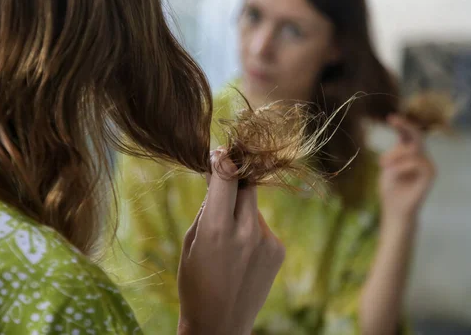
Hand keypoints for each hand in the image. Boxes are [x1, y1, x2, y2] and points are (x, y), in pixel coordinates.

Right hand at [177, 150, 284, 334]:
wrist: (220, 325)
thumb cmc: (194, 282)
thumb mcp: (191, 242)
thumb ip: (207, 210)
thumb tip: (220, 180)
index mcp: (217, 229)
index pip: (227, 176)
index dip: (222, 158)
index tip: (218, 152)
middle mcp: (247, 232)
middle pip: (246, 185)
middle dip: (234, 180)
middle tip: (223, 182)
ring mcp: (267, 242)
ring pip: (253, 206)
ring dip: (241, 210)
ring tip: (229, 239)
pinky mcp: (279, 250)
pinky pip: (262, 226)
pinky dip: (251, 230)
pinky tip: (242, 254)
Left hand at [379, 115, 435, 224]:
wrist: (395, 210)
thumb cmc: (390, 190)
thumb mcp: (388, 167)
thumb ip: (395, 153)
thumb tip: (400, 135)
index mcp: (411, 155)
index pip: (410, 136)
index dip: (402, 125)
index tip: (391, 118)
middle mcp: (423, 158)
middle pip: (418, 136)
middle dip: (405, 126)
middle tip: (392, 119)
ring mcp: (428, 166)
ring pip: (412, 150)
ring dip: (394, 155)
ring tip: (383, 166)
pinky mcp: (430, 175)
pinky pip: (415, 162)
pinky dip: (400, 166)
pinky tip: (390, 173)